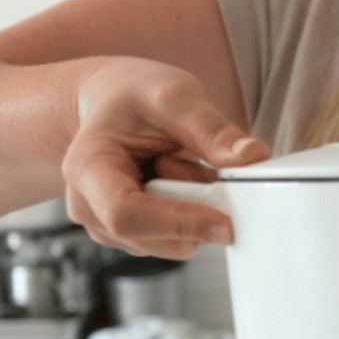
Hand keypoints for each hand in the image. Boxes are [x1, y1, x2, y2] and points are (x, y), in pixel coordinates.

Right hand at [62, 57, 268, 258]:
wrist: (113, 104)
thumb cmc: (134, 96)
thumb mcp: (173, 94)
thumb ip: (210, 128)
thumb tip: (251, 157)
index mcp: (86, 168)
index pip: (126, 215)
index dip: (179, 223)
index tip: (225, 222)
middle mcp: (88, 207)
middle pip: (156, 237)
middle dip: (195, 211)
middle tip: (198, 165)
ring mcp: (108, 228)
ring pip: (174, 244)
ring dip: (195, 211)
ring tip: (180, 166)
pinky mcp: (133, 238)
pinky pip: (179, 241)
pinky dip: (193, 217)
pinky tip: (179, 185)